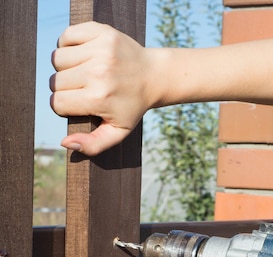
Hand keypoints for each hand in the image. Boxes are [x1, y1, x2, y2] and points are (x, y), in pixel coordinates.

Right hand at [50, 22, 153, 155]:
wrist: (154, 76)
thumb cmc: (131, 107)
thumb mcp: (117, 133)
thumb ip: (92, 145)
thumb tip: (64, 142)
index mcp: (98, 99)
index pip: (57, 103)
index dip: (64, 107)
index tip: (79, 105)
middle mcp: (98, 73)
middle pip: (55, 82)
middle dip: (64, 88)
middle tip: (84, 89)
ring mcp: (99, 50)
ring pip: (57, 58)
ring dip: (65, 67)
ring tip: (83, 72)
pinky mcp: (100, 31)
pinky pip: (66, 35)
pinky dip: (68, 44)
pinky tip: (83, 54)